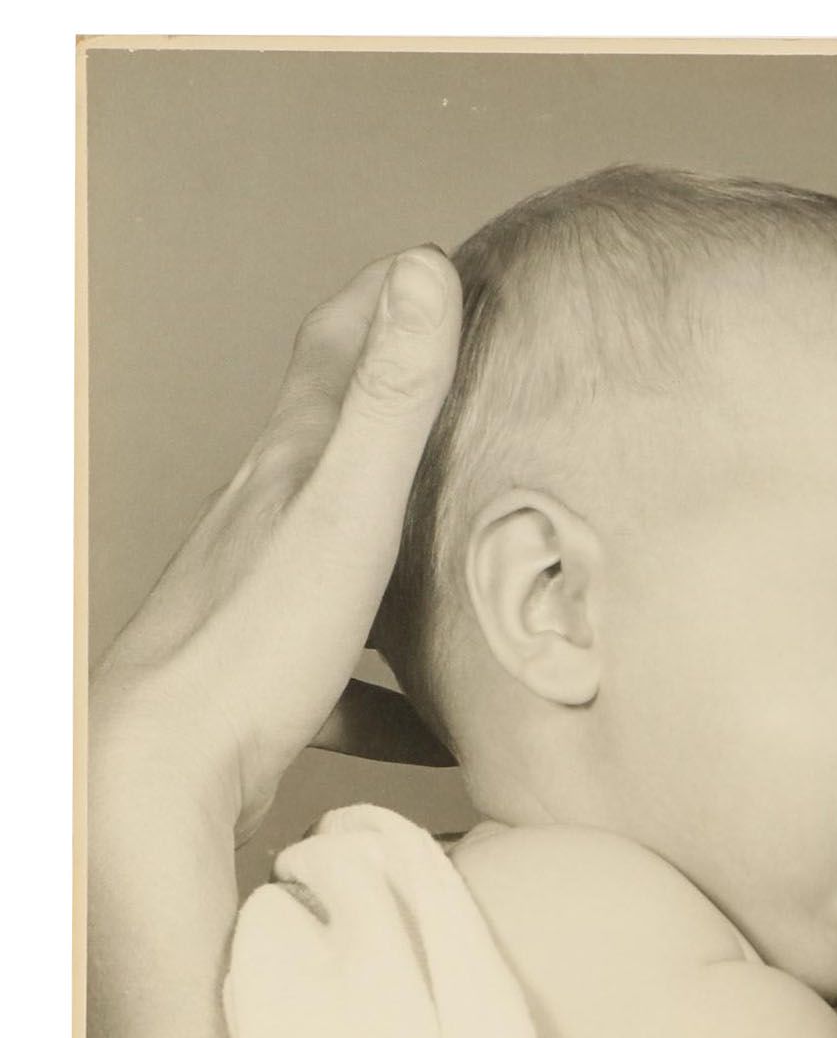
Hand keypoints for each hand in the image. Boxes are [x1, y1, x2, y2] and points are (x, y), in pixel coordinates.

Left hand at [90, 250, 461, 844]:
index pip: (336, 350)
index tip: (442, 266)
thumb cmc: (256, 641)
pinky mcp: (270, 677)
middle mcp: (267, 518)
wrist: (160, 771)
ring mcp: (265, 598)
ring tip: (472, 553)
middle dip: (403, 408)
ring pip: (344, 552)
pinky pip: (348, 670)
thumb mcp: (346, 507)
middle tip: (475, 391)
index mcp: (290, 465)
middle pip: (337, 442)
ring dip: (403, 542)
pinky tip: (438, 721)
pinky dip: (394, 684)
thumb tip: (420, 272)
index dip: (386, 298)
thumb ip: (392, 398)